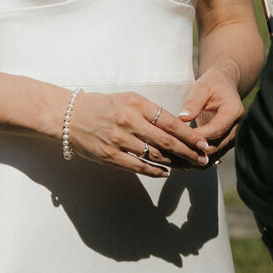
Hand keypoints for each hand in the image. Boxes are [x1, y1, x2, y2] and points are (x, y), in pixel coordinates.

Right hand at [65, 90, 210, 179]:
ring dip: (175, 163)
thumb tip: (177, 128)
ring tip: (189, 167)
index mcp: (136, 103)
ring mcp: (118, 139)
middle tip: (204, 159)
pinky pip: (138, 166)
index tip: (203, 143)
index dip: (189, 135)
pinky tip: (166, 173)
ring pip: (155, 156)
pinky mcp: (110, 155)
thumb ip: (150, 111)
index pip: (170, 121)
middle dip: (189, 152)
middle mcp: (128, 121)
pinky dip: (155, 171)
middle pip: (166, 141)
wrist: (69, 116)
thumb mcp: (128, 100)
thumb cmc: (103, 106)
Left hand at [180, 69, 245, 155]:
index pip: (216, 129)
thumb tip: (182, 118)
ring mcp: (232, 138)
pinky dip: (197, 158)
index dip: (198, 136)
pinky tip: (180, 159)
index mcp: (233, 111)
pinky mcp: (225, 143)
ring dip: (194, 158)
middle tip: (173, 152)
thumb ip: (193, 102)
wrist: (224, 87)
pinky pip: (212, 155)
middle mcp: (236, 127)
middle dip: (194, 150)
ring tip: (174, 159)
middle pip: (215, 146)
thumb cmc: (212, 84)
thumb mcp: (201, 87)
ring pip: (213, 154)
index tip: (178, 138)